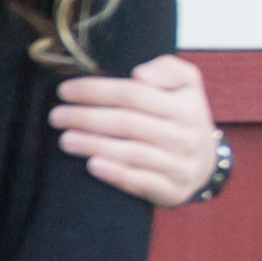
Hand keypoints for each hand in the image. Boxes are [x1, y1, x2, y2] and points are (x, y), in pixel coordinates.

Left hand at [51, 51, 222, 206]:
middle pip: (128, 123)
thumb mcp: (187, 86)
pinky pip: (142, 182)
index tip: (65, 90)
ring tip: (64, 140)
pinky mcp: (174, 191)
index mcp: (187, 107)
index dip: (97, 90)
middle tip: (56, 117)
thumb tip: (140, 73)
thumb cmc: (182, 118)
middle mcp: (187, 136)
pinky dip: (116, 174)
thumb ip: (168, 69)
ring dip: (94, 145)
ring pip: (132, 153)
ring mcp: (181, 166)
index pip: (134, 94)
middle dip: (87, 118)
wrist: (206, 164)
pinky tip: (92, 166)